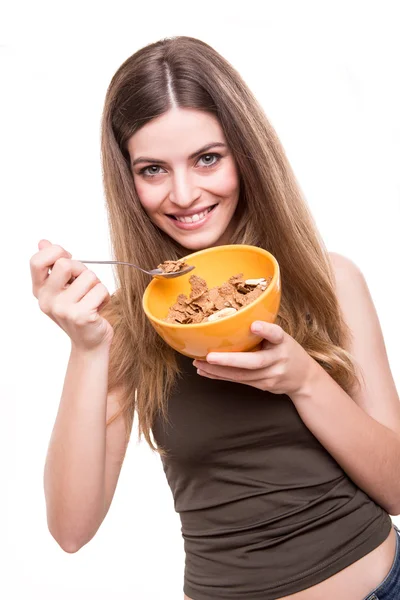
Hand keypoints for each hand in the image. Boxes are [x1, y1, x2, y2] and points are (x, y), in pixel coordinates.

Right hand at [30, 239, 113, 350]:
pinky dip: (105, 296)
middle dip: (82, 269)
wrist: (89, 343)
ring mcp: (63, 309)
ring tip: (92, 299)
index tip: (68, 260)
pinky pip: (101, 289)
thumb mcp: (62, 288)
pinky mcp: (81, 315)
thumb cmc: (78, 311)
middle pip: (66, 264)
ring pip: (89, 276)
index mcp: (40, 291)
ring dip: (96, 285)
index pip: (37, 261)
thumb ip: (53, 265)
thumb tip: (43, 242)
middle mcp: (47, 300)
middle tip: (85, 284)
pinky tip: (98, 308)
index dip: (56, 253)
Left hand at [193, 321, 315, 396]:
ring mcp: (271, 375)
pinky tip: (206, 371)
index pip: (276, 334)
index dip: (265, 330)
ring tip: (199, 364)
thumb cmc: (286, 351)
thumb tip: (232, 319)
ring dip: (218, 371)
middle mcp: (278, 359)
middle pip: (254, 362)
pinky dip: (220, 376)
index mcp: (283, 342)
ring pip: (242, 375)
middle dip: (229, 360)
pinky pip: (239, 381)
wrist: (304, 378)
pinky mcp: (264, 386)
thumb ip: (264, 331)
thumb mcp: (281, 337)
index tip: (254, 325)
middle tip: (210, 357)